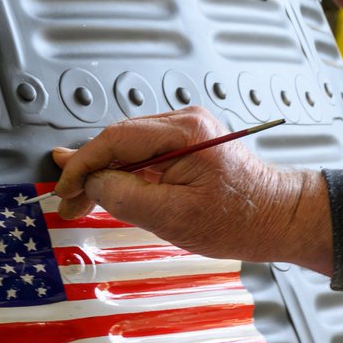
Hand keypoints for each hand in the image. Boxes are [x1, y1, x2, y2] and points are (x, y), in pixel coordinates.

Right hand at [52, 107, 333, 269]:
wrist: (279, 218)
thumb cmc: (240, 219)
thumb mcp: (173, 216)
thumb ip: (126, 197)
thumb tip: (93, 184)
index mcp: (183, 133)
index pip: (114, 140)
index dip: (81, 165)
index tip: (63, 188)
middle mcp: (185, 123)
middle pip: (118, 140)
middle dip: (87, 170)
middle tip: (65, 198)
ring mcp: (187, 132)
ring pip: (128, 147)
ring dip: (103, 172)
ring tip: (78, 195)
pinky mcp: (189, 146)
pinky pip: (144, 154)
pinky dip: (123, 172)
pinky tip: (105, 185)